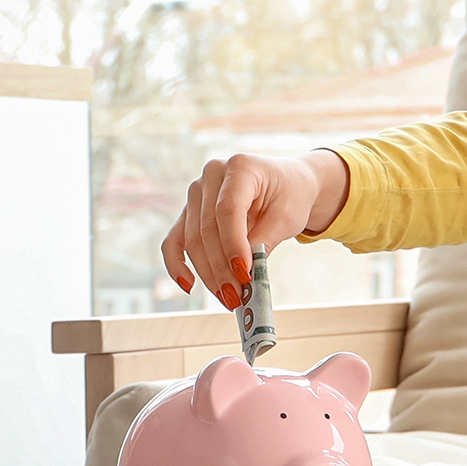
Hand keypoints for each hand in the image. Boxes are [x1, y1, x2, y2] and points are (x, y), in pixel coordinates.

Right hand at [161, 149, 348, 308]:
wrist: (289, 184)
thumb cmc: (291, 195)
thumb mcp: (287, 216)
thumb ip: (264, 241)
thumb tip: (242, 274)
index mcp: (240, 167)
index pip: (228, 210)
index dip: (233, 245)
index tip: (245, 275)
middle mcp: (212, 175)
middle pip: (207, 229)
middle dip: (222, 268)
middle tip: (237, 297)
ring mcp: (197, 193)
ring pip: (192, 240)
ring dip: (208, 274)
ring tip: (228, 298)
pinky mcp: (190, 212)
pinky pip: (175, 240)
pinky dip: (178, 264)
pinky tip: (189, 284)